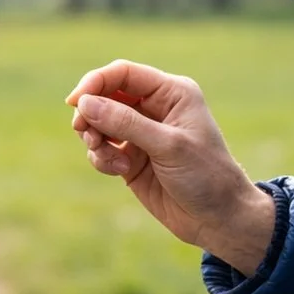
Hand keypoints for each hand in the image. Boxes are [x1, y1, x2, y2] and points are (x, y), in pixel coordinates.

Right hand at [66, 59, 275, 275]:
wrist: (218, 219)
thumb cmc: (206, 176)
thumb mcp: (167, 145)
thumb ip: (126, 123)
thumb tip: (85, 103)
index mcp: (172, 93)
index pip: (124, 74)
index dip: (96, 82)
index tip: (75, 102)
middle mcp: (155, 108)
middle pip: (106, 96)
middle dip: (90, 113)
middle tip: (84, 132)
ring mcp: (141, 134)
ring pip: (99, 123)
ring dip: (94, 138)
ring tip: (106, 157)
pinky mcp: (130, 158)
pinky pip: (101, 149)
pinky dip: (100, 158)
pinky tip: (118, 171)